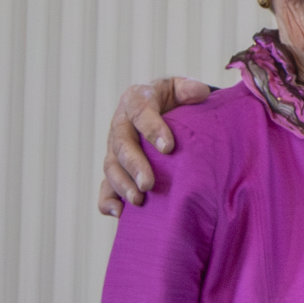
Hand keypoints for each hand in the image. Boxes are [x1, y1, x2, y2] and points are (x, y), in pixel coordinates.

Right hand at [97, 77, 215, 215]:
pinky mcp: (114, 169)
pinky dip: (107, 200)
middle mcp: (120, 124)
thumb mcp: (180, 88)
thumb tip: (199, 92)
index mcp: (136, 100)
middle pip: (122, 145)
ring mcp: (114, 148)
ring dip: (123, 185)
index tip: (168, 147)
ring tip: (138, 201)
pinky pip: (105, 187)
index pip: (140, 112)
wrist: (162, 110)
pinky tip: (119, 213)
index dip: (151, 128)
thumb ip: (189, 89)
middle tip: (148, 184)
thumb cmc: (173, 100)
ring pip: (111, 167)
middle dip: (134, 165)